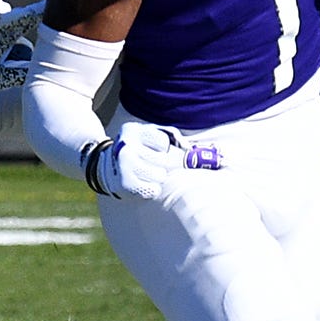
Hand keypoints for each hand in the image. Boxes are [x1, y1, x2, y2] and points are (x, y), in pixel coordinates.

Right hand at [81, 122, 222, 199]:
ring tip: (144, 175)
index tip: (161, 154)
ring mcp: (124, 164)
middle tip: (154, 166)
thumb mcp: (151, 140)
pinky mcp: (124, 183)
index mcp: (134, 130)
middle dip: (167, 167)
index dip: (167, 152)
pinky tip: (140, 184)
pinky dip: (151, 190)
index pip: (166, 144)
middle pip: (167, 160)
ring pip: (161, 176)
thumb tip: (217, 155)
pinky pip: (153, 189)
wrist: (101, 167)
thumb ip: (178, 143)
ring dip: (158, 179)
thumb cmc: (138, 153)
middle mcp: (127, 144)